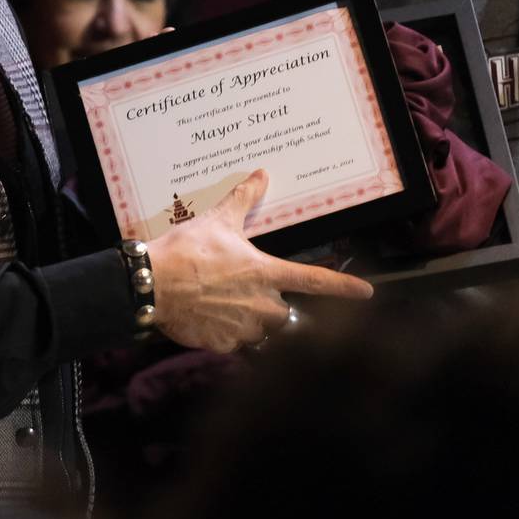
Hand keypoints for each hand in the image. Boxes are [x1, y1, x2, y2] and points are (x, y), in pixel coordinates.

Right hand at [144, 169, 372, 352]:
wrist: (153, 284)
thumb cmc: (187, 250)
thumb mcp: (217, 220)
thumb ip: (243, 199)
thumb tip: (261, 174)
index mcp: (266, 273)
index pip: (315, 281)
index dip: (344, 287)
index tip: (366, 293)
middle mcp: (263, 305)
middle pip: (284, 313)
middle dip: (270, 304)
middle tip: (242, 290)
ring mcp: (245, 328)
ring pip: (261, 331)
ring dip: (250, 320)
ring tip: (221, 302)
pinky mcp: (224, 345)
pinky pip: (235, 344)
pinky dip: (226, 333)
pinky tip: (207, 316)